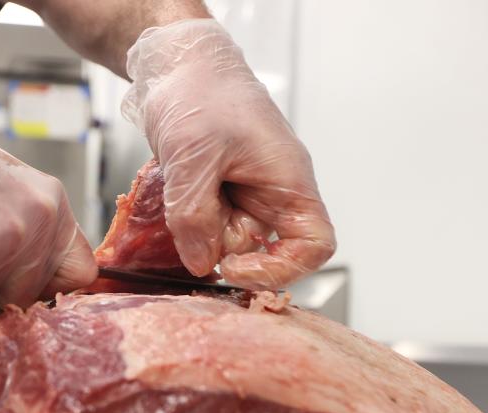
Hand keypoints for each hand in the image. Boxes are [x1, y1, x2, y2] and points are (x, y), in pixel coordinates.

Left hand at [122, 19, 335, 288]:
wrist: (175, 69)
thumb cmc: (201, 92)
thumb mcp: (194, 155)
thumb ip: (195, 214)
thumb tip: (201, 263)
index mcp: (288, 181)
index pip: (313, 245)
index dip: (280, 268)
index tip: (233, 266)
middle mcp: (271, 194)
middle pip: (261, 251)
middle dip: (222, 246)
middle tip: (191, 219)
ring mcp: (243, 196)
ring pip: (225, 242)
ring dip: (197, 231)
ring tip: (181, 189)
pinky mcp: (215, 196)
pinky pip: (203, 227)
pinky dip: (184, 223)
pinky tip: (173, 194)